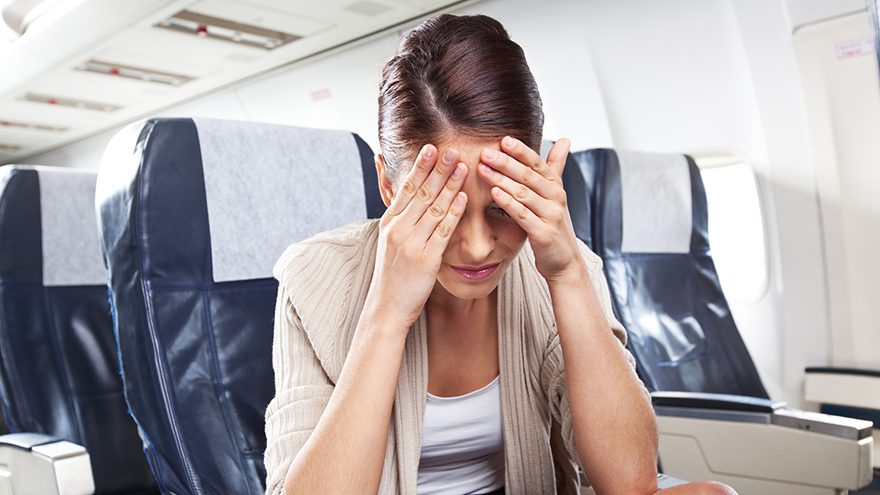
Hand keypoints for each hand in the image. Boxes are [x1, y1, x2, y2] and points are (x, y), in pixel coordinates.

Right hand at [367, 145, 468, 332]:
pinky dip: (454, 212)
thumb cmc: (393, 275)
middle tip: (451, 149)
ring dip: (450, 185)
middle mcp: (398, 230)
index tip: (430, 148)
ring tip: (463, 166)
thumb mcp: (389, 242)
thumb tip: (405, 197)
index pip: (406, 188)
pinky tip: (464, 198)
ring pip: (433, 208)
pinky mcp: (426, 259)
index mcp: (389, 223)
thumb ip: (400, 219)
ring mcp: (411, 244)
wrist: (387, 307)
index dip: (419, 167)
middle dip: (437, 169)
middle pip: (421, 193)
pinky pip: (443, 231)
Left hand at [477, 136, 581, 282]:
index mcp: (555, 186)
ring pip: (524, 193)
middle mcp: (556, 198)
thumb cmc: (553, 225)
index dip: (520, 150)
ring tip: (483, 169)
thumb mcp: (555, 194)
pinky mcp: (544, 233)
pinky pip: (523, 215)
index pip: (537, 163)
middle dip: (506, 162)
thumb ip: (555, 166)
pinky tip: (494, 193)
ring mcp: (551, 216)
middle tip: (486, 152)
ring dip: (502, 180)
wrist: (564, 261)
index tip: (503, 139)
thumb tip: (564, 139)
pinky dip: (508, 203)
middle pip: (529, 175)